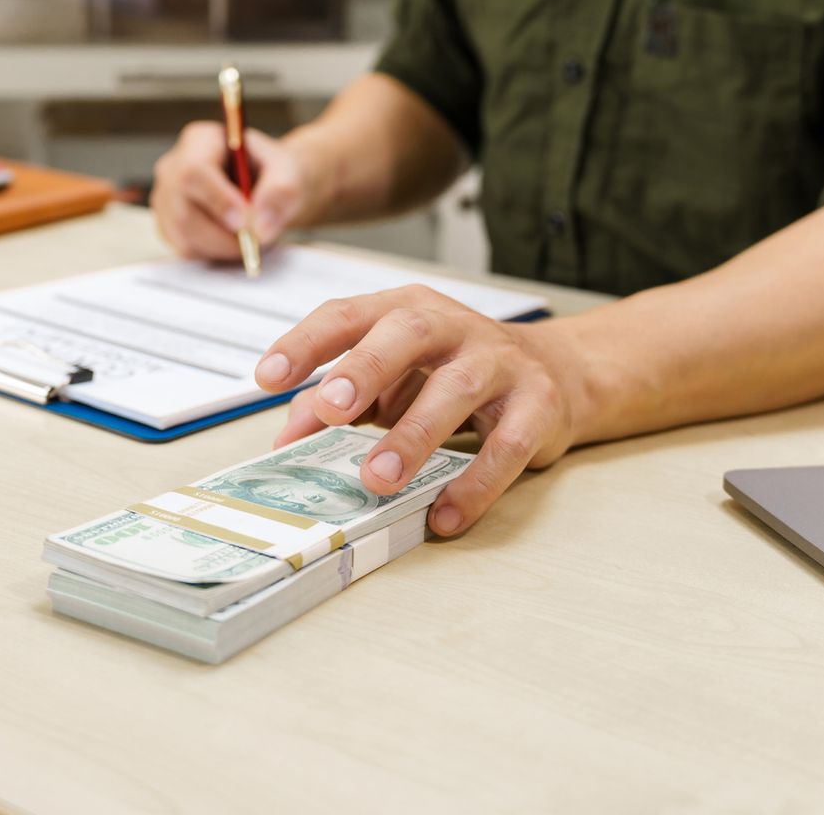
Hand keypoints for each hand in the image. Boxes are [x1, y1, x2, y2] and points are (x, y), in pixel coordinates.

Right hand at [151, 122, 306, 261]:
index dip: (217, 200)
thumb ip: (280, 192)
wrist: (266, 184)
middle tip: (255, 241)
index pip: (194, 171)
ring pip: (183, 233)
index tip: (244, 224)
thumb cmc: (273, 172)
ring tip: (250, 239)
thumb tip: (260, 228)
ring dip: (221, 246)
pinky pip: (185, 248)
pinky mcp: (168, 224)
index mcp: (199, 140)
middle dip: (222, 234)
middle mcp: (173, 166)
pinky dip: (214, 253)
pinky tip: (234, 241)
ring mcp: (166, 197)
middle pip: (184, 209)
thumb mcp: (288, 172)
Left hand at [252, 286, 590, 536]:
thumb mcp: (390, 378)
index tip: (268, 378)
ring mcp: (500, 362)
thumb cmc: (452, 372)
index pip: (348, 314)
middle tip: (331, 410)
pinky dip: (474, 483)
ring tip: (378, 478)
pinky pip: (506, 446)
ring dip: (414, 434)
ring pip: (456, 388)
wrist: (555, 373)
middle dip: (365, 368)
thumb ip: (334, 401)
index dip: (306, 343)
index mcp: (406, 310)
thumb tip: (286, 439)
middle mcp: (452, 326)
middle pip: (406, 333)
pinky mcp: (538, 405)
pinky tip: (443, 513)